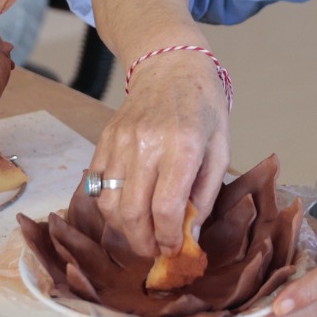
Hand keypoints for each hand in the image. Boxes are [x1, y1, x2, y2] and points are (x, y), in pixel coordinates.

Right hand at [87, 50, 231, 258]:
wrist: (170, 66)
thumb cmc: (203, 108)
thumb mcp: (220, 149)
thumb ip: (205, 194)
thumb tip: (190, 237)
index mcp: (182, 146)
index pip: (165, 208)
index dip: (167, 238)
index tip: (174, 249)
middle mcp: (146, 144)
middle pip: (132, 211)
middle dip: (142, 242)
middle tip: (154, 250)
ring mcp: (120, 141)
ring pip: (108, 203)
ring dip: (122, 228)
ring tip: (140, 232)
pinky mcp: (104, 139)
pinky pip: (96, 185)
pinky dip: (107, 205)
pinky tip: (125, 209)